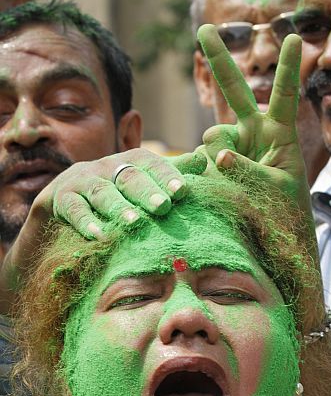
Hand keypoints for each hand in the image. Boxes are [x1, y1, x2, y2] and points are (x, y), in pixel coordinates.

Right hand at [0, 149, 205, 312]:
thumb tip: (205, 160)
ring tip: (133, 222)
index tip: (183, 190)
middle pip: (127, 176)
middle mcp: (107, 166)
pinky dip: (86, 222)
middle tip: (162, 206)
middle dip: (146, 191)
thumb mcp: (141, 180)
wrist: (66, 199)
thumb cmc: (116, 191)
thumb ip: (170, 172)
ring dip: (118, 207)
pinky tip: (99, 235)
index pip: (150, 163)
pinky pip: (74, 209)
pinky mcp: (61, 199)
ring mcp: (83, 182)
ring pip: (101, 192)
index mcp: (129, 160)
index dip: (166, 174)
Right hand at [197, 25, 311, 218]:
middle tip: (205, 28)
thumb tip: (217, 155)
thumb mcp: (273, 189)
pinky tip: (206, 185)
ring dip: (216, 157)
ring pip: (212, 138)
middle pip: (235, 91)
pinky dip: (202, 172)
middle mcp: (253, 133)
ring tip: (229, 183)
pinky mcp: (214, 164)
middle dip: (220, 59)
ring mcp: (232, 147)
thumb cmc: (283, 209)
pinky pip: (201, 160)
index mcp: (279, 134)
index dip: (287, 68)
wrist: (270, 231)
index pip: (283, 97)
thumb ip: (247, 170)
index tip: (293, 38)